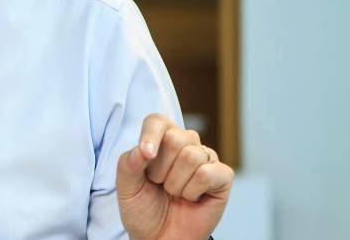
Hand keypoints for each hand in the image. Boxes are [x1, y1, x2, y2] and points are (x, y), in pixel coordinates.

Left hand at [116, 113, 233, 239]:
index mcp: (160, 140)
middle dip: (161, 169)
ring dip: (176, 183)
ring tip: (174, 193)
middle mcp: (185, 145)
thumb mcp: (126, 187)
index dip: (151, 135)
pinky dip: (193, 190)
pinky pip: (208, 172)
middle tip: (160, 184)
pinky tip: (192, 198)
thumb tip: (142, 149)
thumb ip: (128, 165)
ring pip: (191, 156)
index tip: (146, 155)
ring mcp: (206, 159)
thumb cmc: (143, 209)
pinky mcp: (222, 176)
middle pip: (175, 138)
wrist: (159, 237)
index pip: (157, 121)